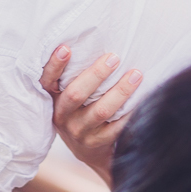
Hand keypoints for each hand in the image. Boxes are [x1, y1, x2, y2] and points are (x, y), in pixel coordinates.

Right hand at [39, 45, 142, 182]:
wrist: (87, 150)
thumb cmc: (79, 111)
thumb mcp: (66, 97)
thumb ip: (72, 77)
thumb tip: (95, 41)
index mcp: (52, 99)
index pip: (47, 81)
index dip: (54, 65)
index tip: (65, 48)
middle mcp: (62, 116)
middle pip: (76, 94)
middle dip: (96, 74)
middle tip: (114, 58)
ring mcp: (80, 131)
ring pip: (101, 110)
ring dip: (120, 91)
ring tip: (136, 74)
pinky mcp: (98, 142)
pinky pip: (117, 127)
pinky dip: (131, 112)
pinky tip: (143, 99)